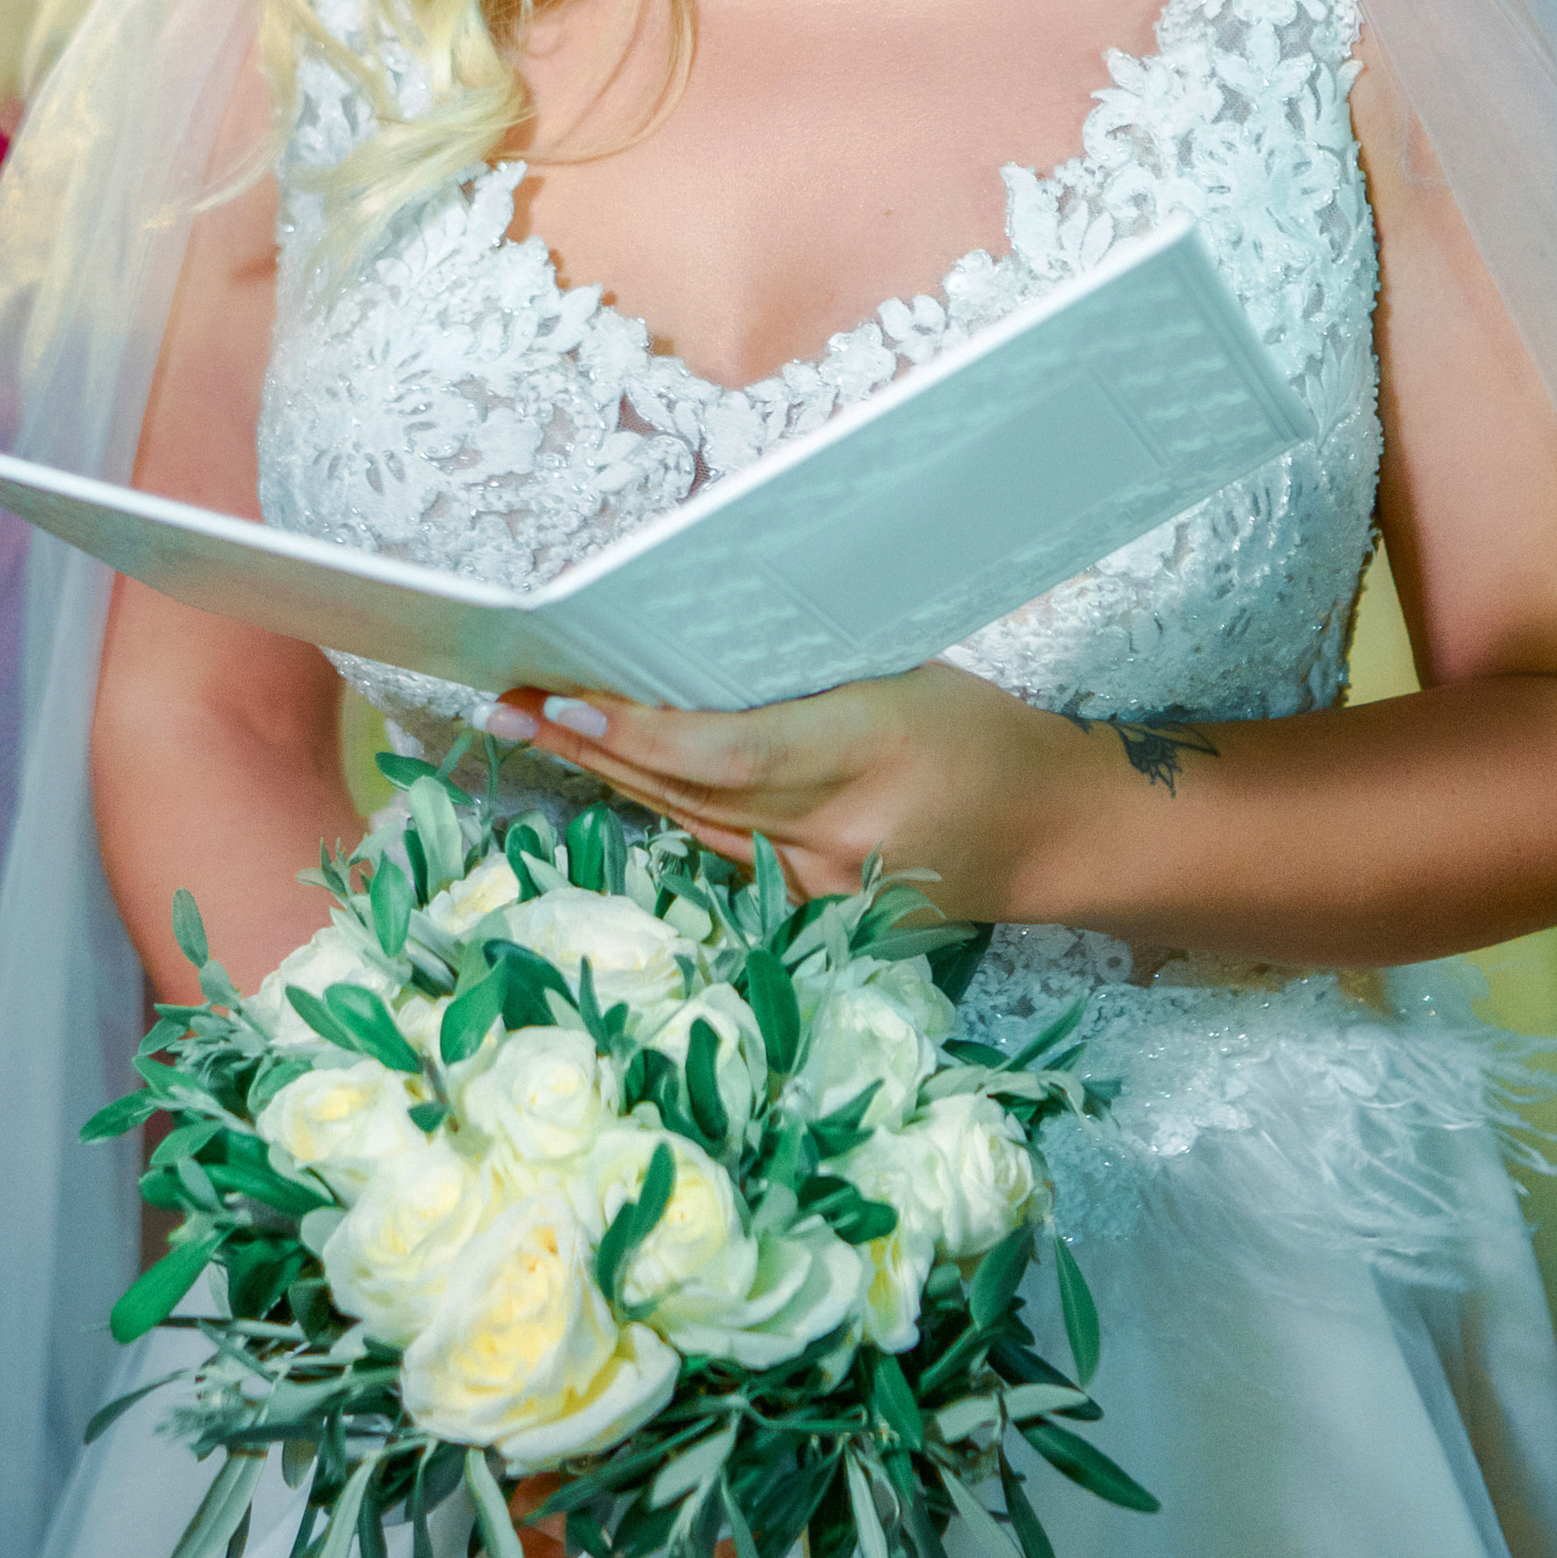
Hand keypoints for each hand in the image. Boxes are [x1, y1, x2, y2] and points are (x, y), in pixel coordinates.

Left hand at [494, 661, 1108, 923]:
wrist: (1050, 836)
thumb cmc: (980, 731)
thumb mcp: (904, 674)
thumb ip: (805, 678)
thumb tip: (692, 645)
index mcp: (869, 750)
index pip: (726, 752)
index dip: (638, 735)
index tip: (565, 704)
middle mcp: (836, 831)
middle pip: (688, 792)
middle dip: (590, 749)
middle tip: (506, 704)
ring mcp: (821, 885)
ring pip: (689, 826)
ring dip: (607, 780)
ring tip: (530, 730)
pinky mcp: (814, 912)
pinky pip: (718, 850)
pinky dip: (659, 809)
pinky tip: (606, 777)